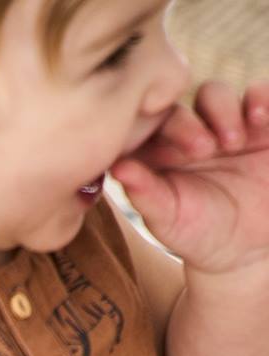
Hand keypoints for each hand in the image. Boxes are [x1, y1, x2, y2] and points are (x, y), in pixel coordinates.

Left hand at [110, 82, 268, 277]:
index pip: (149, 127)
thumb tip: (117, 167)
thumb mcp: (170, 219)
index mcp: (156, 151)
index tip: (179, 155)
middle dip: (191, 124)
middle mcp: (186, 129)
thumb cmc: (197, 233)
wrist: (243, 244)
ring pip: (216, 93)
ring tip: (233, 142)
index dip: (162, 132)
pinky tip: (259, 118)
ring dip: (223, 110)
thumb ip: (145, 194)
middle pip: (182, 105)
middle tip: (204, 150)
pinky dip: (260, 98)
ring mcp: (220, 121)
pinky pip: (259, 94)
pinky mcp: (258, 119)